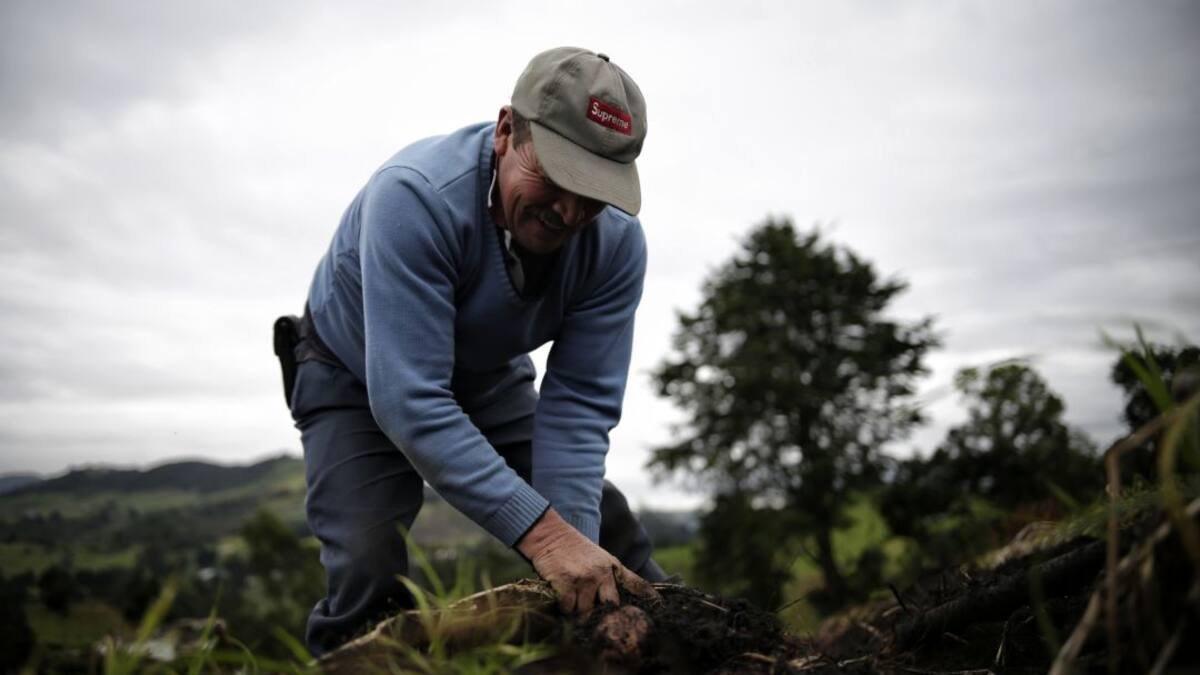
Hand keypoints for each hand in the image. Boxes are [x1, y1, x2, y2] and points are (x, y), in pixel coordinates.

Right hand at [516, 508, 659, 614]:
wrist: (550, 534)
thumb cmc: (574, 549)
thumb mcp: (600, 558)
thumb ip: (611, 576)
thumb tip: (618, 602)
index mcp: (613, 567)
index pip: (637, 584)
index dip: (651, 598)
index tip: (661, 608)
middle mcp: (602, 573)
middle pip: (611, 607)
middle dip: (603, 615)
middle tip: (597, 620)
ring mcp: (584, 578)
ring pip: (586, 611)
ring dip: (578, 612)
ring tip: (573, 604)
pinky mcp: (566, 583)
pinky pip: (568, 608)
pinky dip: (564, 608)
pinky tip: (562, 598)